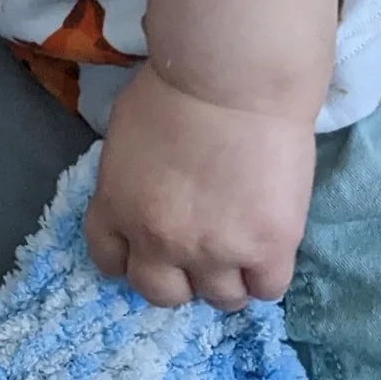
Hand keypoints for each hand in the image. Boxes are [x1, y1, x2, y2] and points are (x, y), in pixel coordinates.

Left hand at [84, 67, 314, 309]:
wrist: (231, 81)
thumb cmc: (173, 90)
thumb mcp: (124, 136)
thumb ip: (129, 180)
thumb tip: (144, 195)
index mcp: (116, 208)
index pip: (110, 261)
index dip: (132, 260)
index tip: (150, 251)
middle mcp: (158, 240)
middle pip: (162, 293)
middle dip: (180, 279)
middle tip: (200, 255)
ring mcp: (214, 250)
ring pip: (221, 298)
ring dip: (229, 279)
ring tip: (242, 249)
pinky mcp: (267, 248)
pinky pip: (268, 289)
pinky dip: (267, 272)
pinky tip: (270, 245)